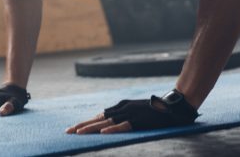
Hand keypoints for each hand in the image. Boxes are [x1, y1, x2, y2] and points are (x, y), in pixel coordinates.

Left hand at [66, 89, 198, 133]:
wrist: (171, 106)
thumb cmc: (153, 109)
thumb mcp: (134, 109)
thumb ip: (120, 113)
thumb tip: (106, 120)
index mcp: (120, 106)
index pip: (99, 116)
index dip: (86, 123)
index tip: (73, 129)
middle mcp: (122, 108)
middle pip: (98, 119)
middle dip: (82, 126)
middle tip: (68, 132)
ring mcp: (129, 114)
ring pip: (106, 123)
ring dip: (91, 128)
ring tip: (78, 133)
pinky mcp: (138, 120)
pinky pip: (123, 126)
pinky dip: (112, 130)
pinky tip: (103, 133)